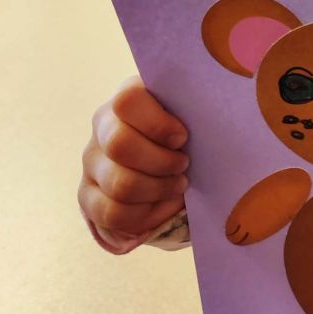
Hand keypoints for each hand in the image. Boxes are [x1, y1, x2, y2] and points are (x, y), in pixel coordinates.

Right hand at [79, 76, 189, 246]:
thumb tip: (225, 106)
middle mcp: (103, 125)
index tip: (183, 138)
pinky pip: (110, 214)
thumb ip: (198, 110)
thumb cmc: (189, 133)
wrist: (171, 159)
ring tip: (178, 187)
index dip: (158, 124)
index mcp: (128, 97)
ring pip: (118, 184)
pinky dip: (143, 216)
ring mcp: (92, 161)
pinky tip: (162, 207)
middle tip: (184, 166)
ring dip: (156, 191)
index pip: (127, 101)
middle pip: (120, 145)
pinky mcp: (87, 194)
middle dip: (161, 163)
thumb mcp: (193, 116)